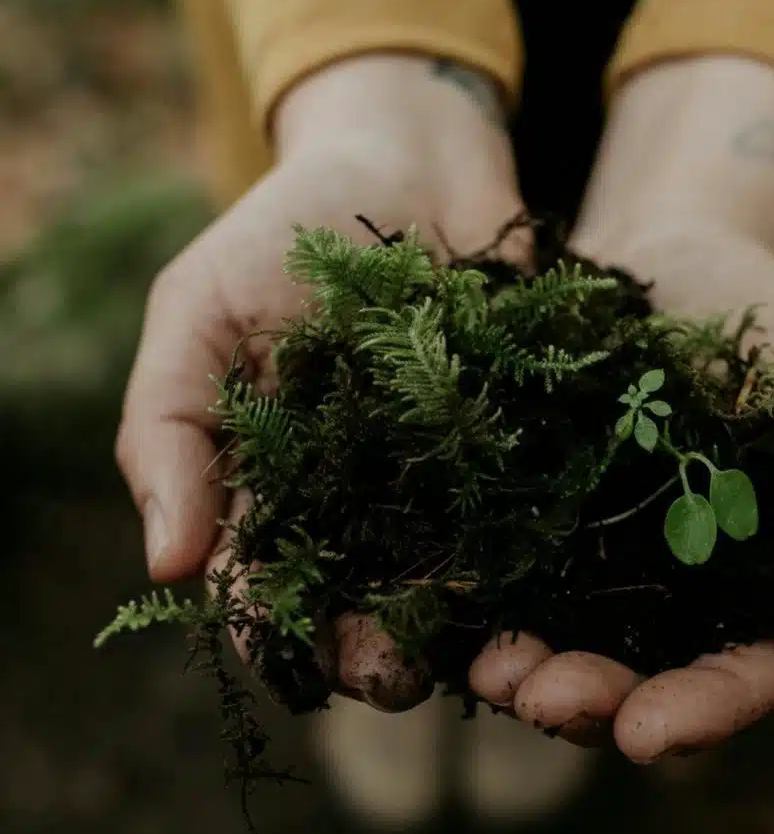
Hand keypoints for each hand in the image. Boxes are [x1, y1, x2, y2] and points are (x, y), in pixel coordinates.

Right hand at [116, 53, 525, 709]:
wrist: (409, 160)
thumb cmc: (285, 230)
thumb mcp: (200, 313)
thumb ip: (170, 429)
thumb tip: (168, 567)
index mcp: (276, 482)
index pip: (265, 581)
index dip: (275, 631)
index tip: (300, 663)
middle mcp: (362, 497)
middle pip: (362, 599)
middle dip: (372, 646)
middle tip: (394, 673)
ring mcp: (444, 476)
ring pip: (446, 575)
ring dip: (455, 623)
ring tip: (470, 652)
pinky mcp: (517, 444)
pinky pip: (524, 509)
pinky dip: (532, 549)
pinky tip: (545, 581)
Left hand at [467, 57, 773, 759]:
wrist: (673, 255)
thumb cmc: (772, 314)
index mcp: (759, 577)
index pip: (745, 671)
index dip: (703, 711)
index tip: (648, 733)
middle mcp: (675, 586)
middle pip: (638, 677)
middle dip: (591, 703)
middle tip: (537, 697)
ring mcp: (600, 554)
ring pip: (563, 641)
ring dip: (523, 672)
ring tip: (487, 670)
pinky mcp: (539, 512)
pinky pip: (507, 571)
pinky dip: (479, 602)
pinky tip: (444, 611)